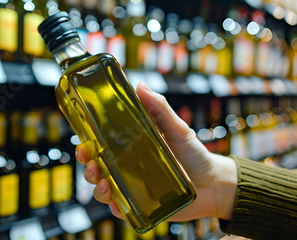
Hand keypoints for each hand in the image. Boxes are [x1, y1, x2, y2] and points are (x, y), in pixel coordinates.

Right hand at [75, 82, 237, 220]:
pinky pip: (122, 209)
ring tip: (106, 186)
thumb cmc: (194, 153)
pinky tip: (118, 205)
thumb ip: (159, 109)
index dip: (87, 146)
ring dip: (98, 189)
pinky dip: (117, 208)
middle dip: (88, 168)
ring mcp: (133, 188)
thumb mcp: (177, 129)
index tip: (83, 143)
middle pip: (97, 168)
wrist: (213, 183)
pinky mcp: (142, 206)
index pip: (101, 146)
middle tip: (92, 165)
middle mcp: (128, 168)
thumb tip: (141, 85)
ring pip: (104, 190)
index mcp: (131, 148)